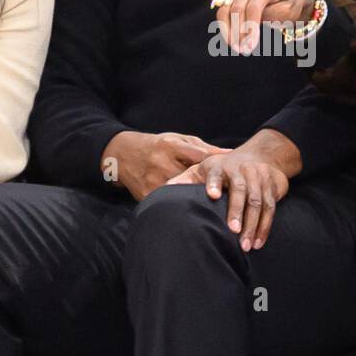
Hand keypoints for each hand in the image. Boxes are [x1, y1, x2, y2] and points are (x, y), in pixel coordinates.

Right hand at [101, 131, 230, 200]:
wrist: (124, 155)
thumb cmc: (158, 146)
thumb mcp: (178, 140)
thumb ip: (203, 148)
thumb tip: (230, 154)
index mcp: (171, 146)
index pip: (198, 155)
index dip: (216, 164)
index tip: (230, 172)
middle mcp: (162, 163)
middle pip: (191, 179)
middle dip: (208, 187)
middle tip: (229, 198)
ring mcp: (153, 180)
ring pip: (180, 194)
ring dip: (195, 201)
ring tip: (213, 211)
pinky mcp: (146, 194)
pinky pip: (167, 204)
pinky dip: (179, 208)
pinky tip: (192, 215)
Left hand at [165, 129, 300, 250]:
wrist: (261, 155)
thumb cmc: (224, 169)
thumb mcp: (203, 169)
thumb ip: (185, 180)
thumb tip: (164, 191)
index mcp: (219, 166)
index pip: (215, 174)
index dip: (213, 183)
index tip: (212, 195)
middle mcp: (240, 169)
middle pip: (240, 190)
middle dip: (237, 211)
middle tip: (233, 231)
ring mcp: (258, 176)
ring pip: (257, 201)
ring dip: (252, 224)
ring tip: (245, 245)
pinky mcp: (272, 185)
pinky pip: (270, 207)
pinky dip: (264, 227)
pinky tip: (257, 243)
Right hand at [214, 0, 314, 54]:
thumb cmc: (290, 5)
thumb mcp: (288, 12)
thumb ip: (270, 15)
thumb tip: (248, 26)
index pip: (253, 8)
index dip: (250, 28)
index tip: (251, 46)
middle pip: (237, 9)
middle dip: (238, 32)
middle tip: (243, 50)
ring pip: (225, 10)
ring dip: (228, 32)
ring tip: (236, 48)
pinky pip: (223, 13)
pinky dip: (225, 28)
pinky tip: (231, 41)